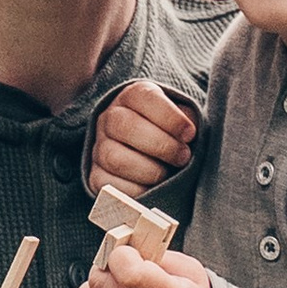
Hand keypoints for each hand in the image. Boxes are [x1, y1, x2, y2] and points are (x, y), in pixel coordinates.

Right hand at [88, 79, 197, 196]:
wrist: (151, 153)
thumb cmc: (173, 133)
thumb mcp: (182, 118)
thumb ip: (189, 121)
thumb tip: (190, 136)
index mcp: (133, 97)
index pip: (145, 98)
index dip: (170, 117)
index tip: (190, 134)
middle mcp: (110, 118)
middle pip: (125, 126)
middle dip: (161, 145)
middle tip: (183, 156)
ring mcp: (100, 147)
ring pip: (114, 157)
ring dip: (148, 170)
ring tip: (169, 175)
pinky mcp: (96, 175)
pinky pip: (109, 185)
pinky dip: (134, 191)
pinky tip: (154, 188)